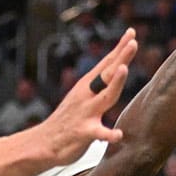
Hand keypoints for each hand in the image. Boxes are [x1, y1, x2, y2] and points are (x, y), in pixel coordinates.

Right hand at [38, 28, 136, 163]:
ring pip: (104, 97)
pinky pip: (98, 133)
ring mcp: (85, 113)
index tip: (132, 32)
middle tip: (133, 42)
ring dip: (114, 83)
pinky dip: (108, 134)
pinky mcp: (82, 132)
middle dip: (121, 58)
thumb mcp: (82, 97)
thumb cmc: (67, 120)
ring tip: (124, 69)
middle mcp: (86, 96)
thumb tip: (117, 69)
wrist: (42, 143)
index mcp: (87, 86)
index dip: (120, 49)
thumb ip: (99, 86)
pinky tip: (118, 134)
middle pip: (107, 74)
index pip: (106, 64)